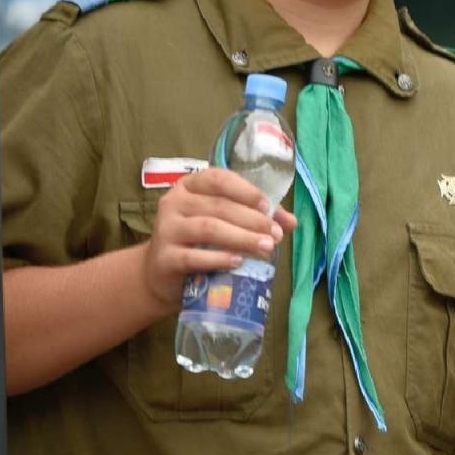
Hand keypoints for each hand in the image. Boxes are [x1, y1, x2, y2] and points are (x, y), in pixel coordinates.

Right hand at [140, 167, 295, 306]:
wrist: (163, 275)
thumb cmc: (200, 241)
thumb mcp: (226, 222)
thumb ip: (257, 217)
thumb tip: (291, 222)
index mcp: (191, 186)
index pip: (219, 179)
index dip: (246, 191)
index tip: (268, 207)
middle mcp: (174, 202)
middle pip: (219, 206)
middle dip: (252, 220)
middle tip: (276, 235)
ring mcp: (166, 229)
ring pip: (208, 228)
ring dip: (242, 237)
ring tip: (266, 247)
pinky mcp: (164, 258)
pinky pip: (193, 256)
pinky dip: (219, 258)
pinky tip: (238, 262)